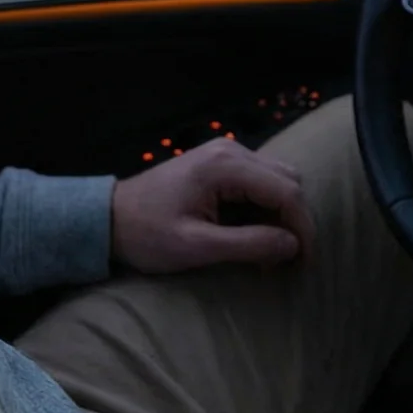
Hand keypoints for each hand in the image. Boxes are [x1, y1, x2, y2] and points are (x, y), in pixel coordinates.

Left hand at [111, 137, 314, 273]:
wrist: (108, 218)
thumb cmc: (147, 234)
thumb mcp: (196, 246)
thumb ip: (248, 244)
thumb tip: (293, 246)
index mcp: (226, 166)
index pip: (287, 192)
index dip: (303, 228)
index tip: (304, 262)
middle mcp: (231, 150)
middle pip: (289, 181)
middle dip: (295, 221)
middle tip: (288, 260)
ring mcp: (226, 153)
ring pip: (279, 179)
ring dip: (282, 214)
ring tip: (271, 250)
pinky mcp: (221, 162)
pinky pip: (260, 180)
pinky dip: (267, 206)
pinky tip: (255, 233)